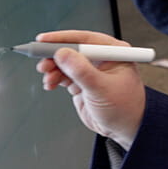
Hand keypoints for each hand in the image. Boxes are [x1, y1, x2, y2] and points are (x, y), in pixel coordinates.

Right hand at [36, 30, 145, 147]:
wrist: (125, 130)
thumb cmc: (124, 108)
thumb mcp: (101, 89)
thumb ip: (81, 71)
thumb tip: (62, 53)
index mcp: (114, 52)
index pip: (85, 39)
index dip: (63, 38)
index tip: (44, 40)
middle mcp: (102, 58)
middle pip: (72, 49)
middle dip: (54, 56)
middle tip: (42, 63)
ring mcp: (92, 70)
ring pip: (66, 63)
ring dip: (53, 69)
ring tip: (48, 78)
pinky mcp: (83, 83)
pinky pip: (64, 75)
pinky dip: (55, 78)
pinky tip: (51, 84)